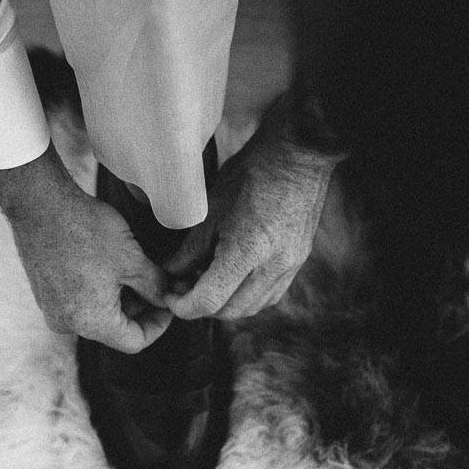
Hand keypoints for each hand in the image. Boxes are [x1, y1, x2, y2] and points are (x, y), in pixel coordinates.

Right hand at [0, 146, 174, 352]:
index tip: (168, 304)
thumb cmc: (86, 231)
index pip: (134, 342)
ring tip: (133, 269)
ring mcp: (52, 309)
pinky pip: (77, 301)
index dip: (158, 325)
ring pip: (96, 314)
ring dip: (119, 298)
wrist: (40, 205)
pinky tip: (108, 264)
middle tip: (156, 282)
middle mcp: (68, 323)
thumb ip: (155, 286)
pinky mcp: (44, 293)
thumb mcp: (132, 259)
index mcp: (91, 322)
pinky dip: (97, 290)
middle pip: (114, 329)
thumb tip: (166, 298)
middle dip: (139, 308)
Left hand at [167, 98, 341, 321]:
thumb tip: (171, 273)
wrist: (297, 157)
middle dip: (202, 307)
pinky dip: (248, 296)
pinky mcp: (298, 262)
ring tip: (207, 282)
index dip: (183, 305)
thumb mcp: (211, 209)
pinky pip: (270, 295)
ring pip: (252, 307)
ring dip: (226, 304)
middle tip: (183, 287)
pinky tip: (234, 278)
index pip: (209, 300)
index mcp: (248, 250)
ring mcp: (290, 266)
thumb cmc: (250, 174)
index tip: (170, 295)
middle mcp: (273, 265)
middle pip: (230, 311)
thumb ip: (190, 248)